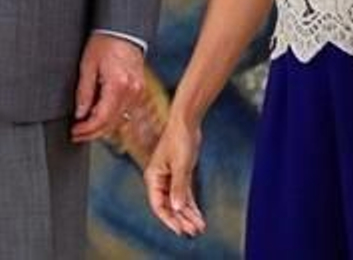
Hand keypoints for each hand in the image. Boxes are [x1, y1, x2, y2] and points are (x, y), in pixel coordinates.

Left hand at [70, 33, 145, 142]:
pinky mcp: (139, 91)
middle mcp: (131, 91)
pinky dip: (112, 118)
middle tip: (77, 134)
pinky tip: (100, 116)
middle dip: (92, 132)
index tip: (74, 131)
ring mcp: (138, 92)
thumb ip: (84, 92)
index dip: (86, 129)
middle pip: (111, 124)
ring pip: (120, 121)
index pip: (101, 118)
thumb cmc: (105, 42)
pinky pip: (126, 112)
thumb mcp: (87, 65)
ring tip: (85, 127)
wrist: (123, 30)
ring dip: (102, 127)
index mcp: (118, 85)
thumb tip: (80, 114)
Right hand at [144, 115, 206, 236]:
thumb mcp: (181, 165)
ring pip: (178, 202)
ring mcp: (170, 178)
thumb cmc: (180, 138)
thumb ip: (179, 188)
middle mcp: (159, 180)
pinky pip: (184, 195)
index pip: (158, 205)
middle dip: (182, 220)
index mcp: (153, 177)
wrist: (187, 121)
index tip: (181, 230)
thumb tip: (177, 207)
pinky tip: (198, 215)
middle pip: (169, 206)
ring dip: (188, 215)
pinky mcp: (180, 175)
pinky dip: (191, 205)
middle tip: (194, 231)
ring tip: (199, 227)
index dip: (169, 219)